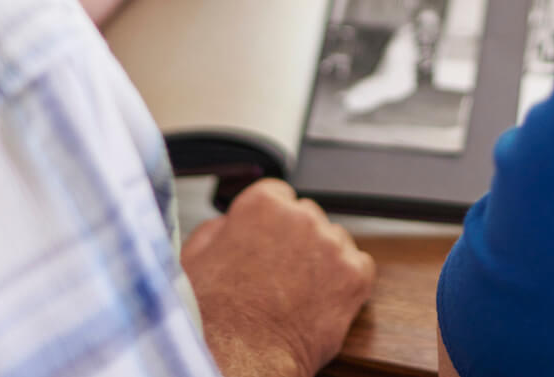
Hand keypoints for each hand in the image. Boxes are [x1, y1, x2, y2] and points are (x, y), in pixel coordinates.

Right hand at [181, 179, 375, 376]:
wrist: (241, 358)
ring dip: (321, 259)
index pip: (278, 194)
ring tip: (297, 291)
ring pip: (334, 240)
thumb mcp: (194, 256)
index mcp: (263, 205)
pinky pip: (358, 266)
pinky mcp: (354, 275)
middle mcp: (301, 217)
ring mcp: (331, 244)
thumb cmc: (214, 317)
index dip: (270, 221)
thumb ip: (220, 227)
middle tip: (278, 273)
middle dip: (296, 240)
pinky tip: (320, 299)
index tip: (268, 239)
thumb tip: (232, 223)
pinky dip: (345, 281)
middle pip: (307, 217)